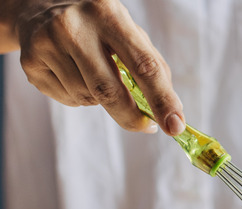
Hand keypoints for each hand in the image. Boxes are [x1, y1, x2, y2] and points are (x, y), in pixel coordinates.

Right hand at [3, 0, 184, 134]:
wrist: (40, 8)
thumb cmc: (99, 25)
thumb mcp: (128, 32)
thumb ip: (151, 66)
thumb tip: (169, 111)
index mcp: (109, 15)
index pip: (143, 65)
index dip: (162, 99)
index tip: (175, 126)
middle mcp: (74, 26)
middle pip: (110, 90)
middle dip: (132, 117)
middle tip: (146, 127)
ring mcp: (48, 43)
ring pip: (88, 98)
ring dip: (102, 101)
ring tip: (95, 75)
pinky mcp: (30, 62)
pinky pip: (68, 100)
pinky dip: (80, 98)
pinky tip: (74, 74)